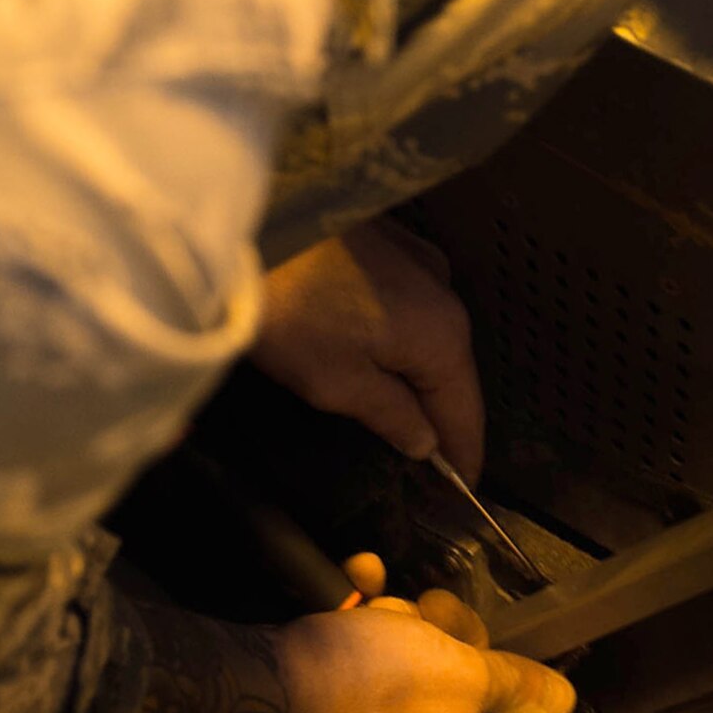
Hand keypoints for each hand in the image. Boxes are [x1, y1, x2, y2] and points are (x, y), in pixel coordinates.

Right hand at [124, 556, 570, 712]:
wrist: (261, 681)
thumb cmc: (371, 690)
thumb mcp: (463, 676)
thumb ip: (518, 687)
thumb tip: (563, 703)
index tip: (530, 705)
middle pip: (472, 712)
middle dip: (466, 652)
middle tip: (448, 624)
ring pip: (423, 674)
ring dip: (413, 626)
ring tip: (390, 607)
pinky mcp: (341, 704)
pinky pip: (372, 659)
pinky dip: (370, 618)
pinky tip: (362, 579)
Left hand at [252, 223, 485, 480]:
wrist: (246, 223)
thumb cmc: (290, 313)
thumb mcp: (337, 383)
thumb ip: (392, 415)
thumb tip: (427, 441)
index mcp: (442, 335)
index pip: (465, 410)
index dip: (464, 453)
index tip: (464, 488)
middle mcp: (445, 292)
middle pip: (452, 371)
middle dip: (443, 416)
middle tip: (434, 461)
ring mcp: (420, 261)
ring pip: (430, 337)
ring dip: (421, 376)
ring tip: (409, 416)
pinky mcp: (391, 243)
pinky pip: (410, 308)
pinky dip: (403, 342)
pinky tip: (385, 360)